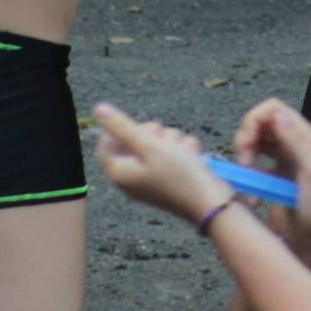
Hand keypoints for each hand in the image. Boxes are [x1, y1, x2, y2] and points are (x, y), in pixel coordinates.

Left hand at [92, 104, 234, 221]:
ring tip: (183, 150)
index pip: (106, 143)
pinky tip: (192, 156)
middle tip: (163, 140)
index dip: (123, 130)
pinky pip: (172, 154)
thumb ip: (122, 126)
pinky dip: (182, 150)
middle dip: (153, 133)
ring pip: (157, 144)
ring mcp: (152, 178)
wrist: (211, 201)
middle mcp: (133, 177)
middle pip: (133, 140)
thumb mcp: (149, 145)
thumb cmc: (178, 174)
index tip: (142, 129)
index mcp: (120, 173)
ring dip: (172, 140)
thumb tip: (99, 109)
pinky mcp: (170, 177)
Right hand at [230, 99, 310, 246]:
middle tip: (244, 163)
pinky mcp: (277, 180)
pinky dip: (249, 179)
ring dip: (244, 159)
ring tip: (247, 180)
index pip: (272, 109)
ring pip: (255, 146)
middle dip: (245, 140)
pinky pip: (256, 170)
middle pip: (260, 125)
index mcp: (305, 137)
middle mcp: (293, 145)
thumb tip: (277, 114)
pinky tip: (254, 199)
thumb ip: (297, 141)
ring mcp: (285, 162)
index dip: (254, 120)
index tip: (247, 143)